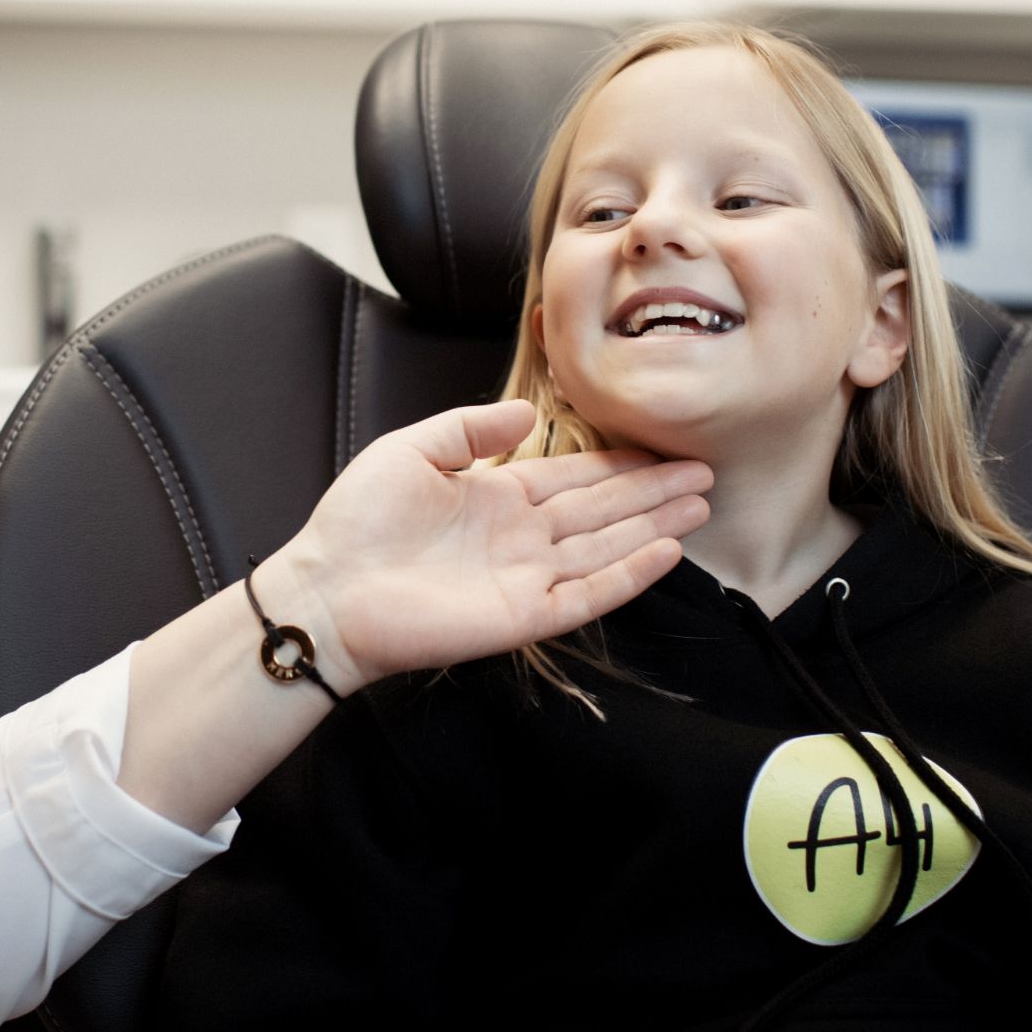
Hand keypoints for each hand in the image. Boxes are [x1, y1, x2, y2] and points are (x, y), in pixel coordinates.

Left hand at [258, 399, 711, 693]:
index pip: (575, 478)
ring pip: (606, 548)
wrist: (327, 588)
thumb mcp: (412, 450)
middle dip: (653, 492)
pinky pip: (587, 596)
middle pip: (603, 510)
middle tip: (704, 473)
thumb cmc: (357, 520)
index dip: (621, 465)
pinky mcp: (522, 616)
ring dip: (653, 528)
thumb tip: (526, 414)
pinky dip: (628, 575)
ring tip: (700, 505)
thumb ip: (469, 428)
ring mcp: (526, 578)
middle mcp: (521, 538)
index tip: (664, 451)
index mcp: (497, 496)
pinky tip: (666, 552)